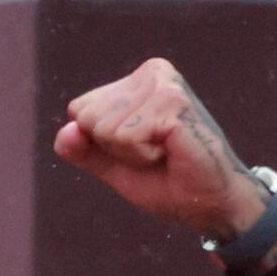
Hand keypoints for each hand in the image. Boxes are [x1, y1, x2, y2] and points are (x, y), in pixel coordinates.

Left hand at [49, 58, 261, 239]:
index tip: (140, 149)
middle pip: (88, 118)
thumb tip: (65, 131)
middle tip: (154, 153)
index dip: (103, 144)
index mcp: (137, 80)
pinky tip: (171, 152)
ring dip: (132, 153)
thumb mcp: (115, 166)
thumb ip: (85, 149)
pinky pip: (125, 136)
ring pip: (104, 128)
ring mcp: (163, 84)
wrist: (210, 203)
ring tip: (165, 152)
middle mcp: (151, 72)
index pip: (79, 110)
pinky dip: (143, 156)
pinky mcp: (173, 102)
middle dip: (115, 148)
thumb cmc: (167, 181)